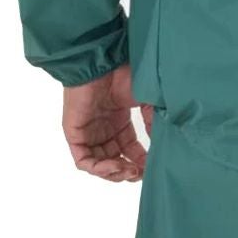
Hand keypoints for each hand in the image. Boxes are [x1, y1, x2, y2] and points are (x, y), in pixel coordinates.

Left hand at [61, 64, 153, 182]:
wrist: (102, 64)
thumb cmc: (124, 75)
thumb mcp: (147, 101)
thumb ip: (154, 123)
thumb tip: (162, 145)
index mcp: (119, 122)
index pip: (129, 150)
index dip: (141, 162)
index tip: (152, 167)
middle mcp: (103, 130)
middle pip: (115, 160)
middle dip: (128, 171)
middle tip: (140, 173)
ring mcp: (88, 133)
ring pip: (99, 165)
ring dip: (115, 173)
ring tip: (129, 171)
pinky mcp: (75, 134)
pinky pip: (84, 161)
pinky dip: (99, 169)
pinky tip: (115, 165)